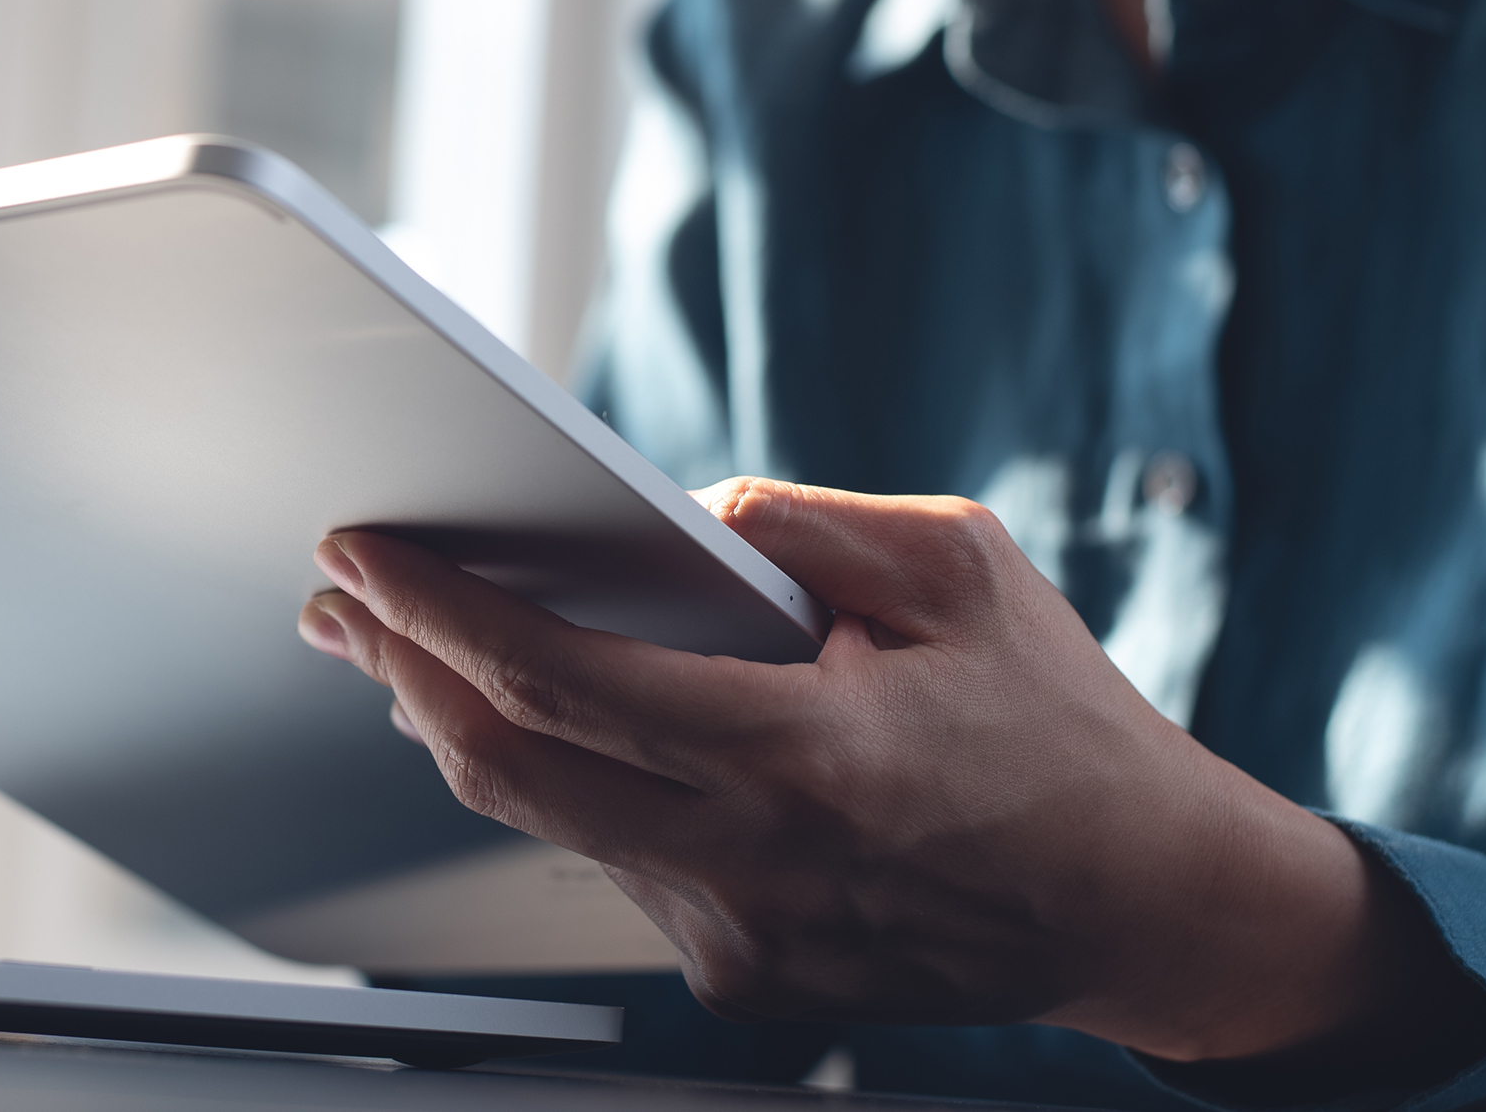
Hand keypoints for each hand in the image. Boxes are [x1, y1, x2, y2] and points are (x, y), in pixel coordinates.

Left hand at [298, 478, 1462, 1062]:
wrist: (1144, 903)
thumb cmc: (1061, 726)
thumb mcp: (959, 569)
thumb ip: (801, 523)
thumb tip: (673, 509)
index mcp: (803, 755)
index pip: (557, 680)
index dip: (435, 614)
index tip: (363, 557)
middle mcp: (754, 863)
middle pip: (506, 767)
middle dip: (400, 672)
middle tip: (341, 603)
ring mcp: (741, 937)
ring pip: (552, 820)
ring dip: (472, 730)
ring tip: (416, 653)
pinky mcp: (743, 977)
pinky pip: (618, 862)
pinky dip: (567, 788)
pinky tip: (545, 733)